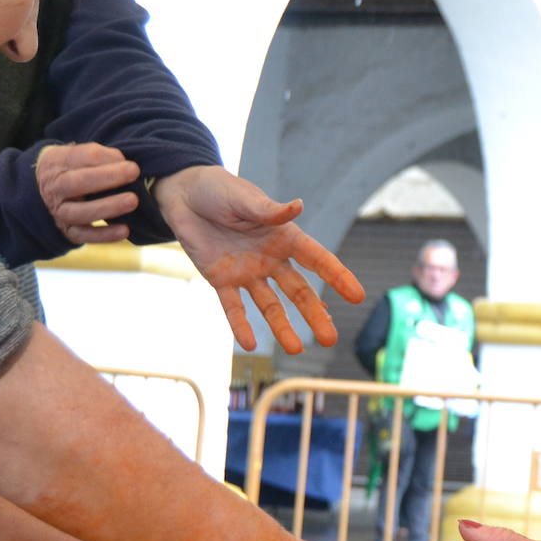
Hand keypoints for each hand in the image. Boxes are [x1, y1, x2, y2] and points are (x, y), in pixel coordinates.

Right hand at [35, 143, 140, 243]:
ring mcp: (60, 212)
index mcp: (56, 164)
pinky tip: (125, 230)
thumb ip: (99, 156)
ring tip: (133, 200)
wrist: (46, 192)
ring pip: (80, 212)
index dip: (103, 158)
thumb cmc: (74, 169)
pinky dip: (104, 235)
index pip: (77, 157)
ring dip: (107, 207)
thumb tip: (121, 162)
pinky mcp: (69, 231)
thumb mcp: (78, 155)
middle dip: (106, 177)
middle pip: (76, 183)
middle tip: (133, 172)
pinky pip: (84, 236)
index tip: (130, 163)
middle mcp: (55, 188)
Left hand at [152, 165, 365, 353]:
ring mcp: (248, 272)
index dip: (338, 277)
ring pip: (271, 305)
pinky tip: (249, 344)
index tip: (357, 296)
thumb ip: (269, 210)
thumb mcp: (245, 198)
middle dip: (315, 315)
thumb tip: (297, 206)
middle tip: (330, 339)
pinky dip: (240, 325)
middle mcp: (271, 259)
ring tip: (296, 350)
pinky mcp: (222, 280)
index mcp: (284, 237)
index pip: (317, 260)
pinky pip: (233, 307)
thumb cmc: (219, 190)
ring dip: (283, 327)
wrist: (183, 195)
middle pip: (299, 291)